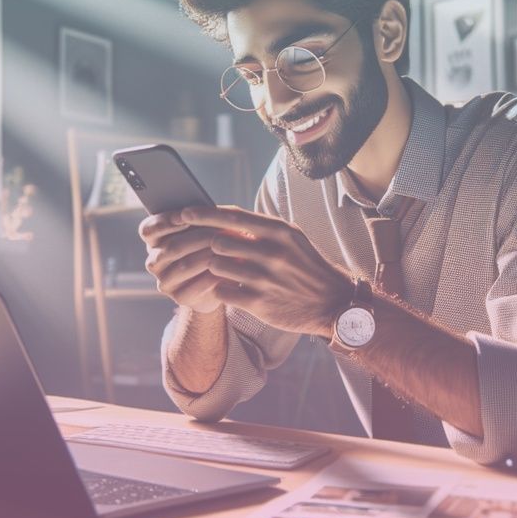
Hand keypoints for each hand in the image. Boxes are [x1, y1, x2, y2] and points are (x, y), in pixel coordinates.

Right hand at [140, 211, 233, 313]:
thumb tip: (203, 210)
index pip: (148, 230)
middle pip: (171, 247)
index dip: (165, 222)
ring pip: (183, 266)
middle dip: (198, 237)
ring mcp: (165, 281)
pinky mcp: (179, 297)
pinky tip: (227, 268)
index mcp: (153, 240)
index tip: (186, 215)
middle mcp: (154, 261)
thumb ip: (196, 219)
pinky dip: (213, 275)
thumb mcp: (201, 229)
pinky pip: (195, 285)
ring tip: (228, 248)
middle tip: (221, 231)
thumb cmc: (209, 245)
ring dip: (208, 255)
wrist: (219, 281)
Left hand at [174, 205, 353, 337]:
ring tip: (223, 272)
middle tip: (208, 252)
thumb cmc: (306, 267)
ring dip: (214, 269)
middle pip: (218, 242)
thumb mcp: (291, 239)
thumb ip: (261, 228)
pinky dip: (220, 290)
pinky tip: (228, 290)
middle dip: (209, 247)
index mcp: (279, 232)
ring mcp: (265, 278)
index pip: (232, 216)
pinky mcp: (259, 303)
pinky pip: (221, 291)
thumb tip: (223, 216)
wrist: (332, 303)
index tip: (184, 213)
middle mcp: (272, 252)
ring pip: (216, 266)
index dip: (203, 214)